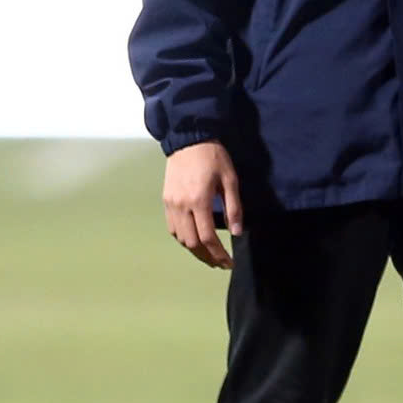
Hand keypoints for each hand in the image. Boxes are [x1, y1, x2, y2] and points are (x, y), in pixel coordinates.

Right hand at [162, 140, 243, 269]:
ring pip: (180, 238)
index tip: (229, 262)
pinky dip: (183, 238)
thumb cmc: (213, 157)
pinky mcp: (166, 200)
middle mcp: (182, 206)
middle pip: (192, 243)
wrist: (188, 139)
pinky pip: (172, 228)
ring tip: (209, 254)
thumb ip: (234, 208)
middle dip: (207, 257)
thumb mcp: (230, 179)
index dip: (219, 254)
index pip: (208, 237)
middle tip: (220, 263)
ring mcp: (171, 204)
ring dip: (195, 250)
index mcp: (199, 200)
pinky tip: (194, 240)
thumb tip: (237, 233)